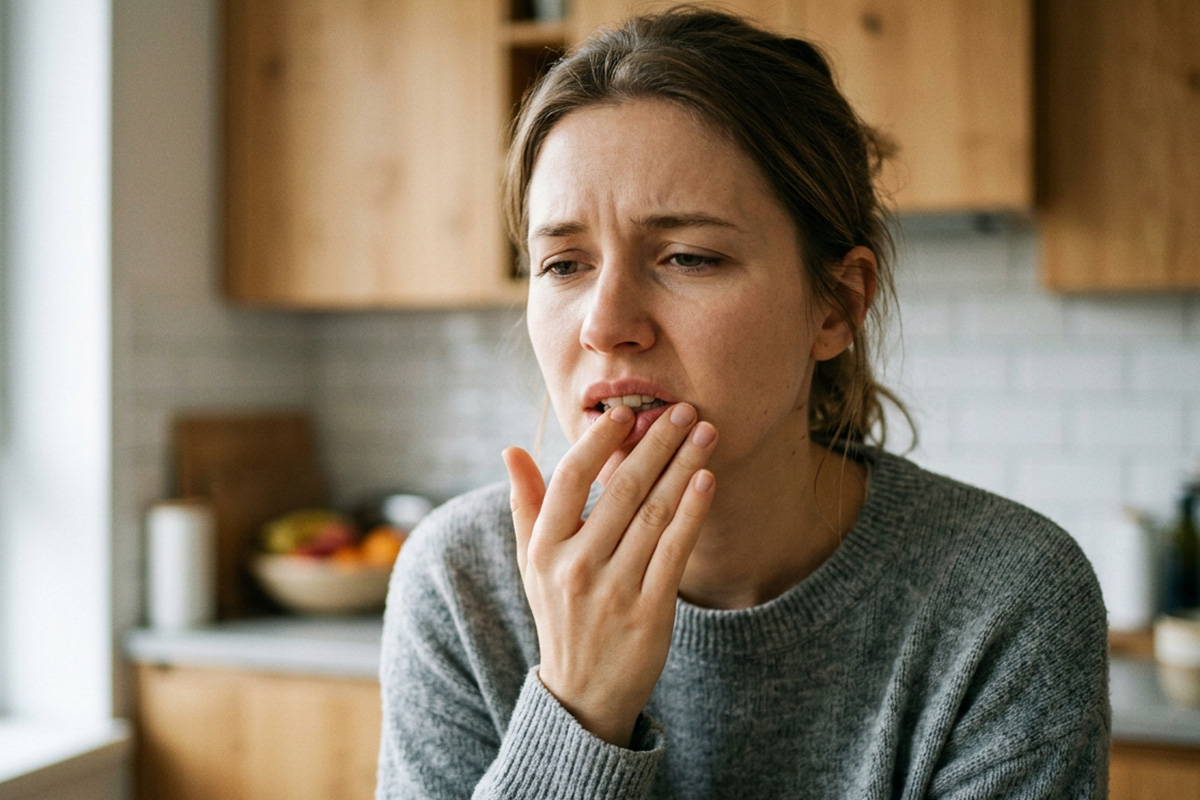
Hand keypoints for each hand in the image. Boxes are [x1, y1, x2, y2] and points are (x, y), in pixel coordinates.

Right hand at [502, 403, 717, 747]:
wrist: (583, 695)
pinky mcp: (649, 613)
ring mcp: (612, 591)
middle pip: (620, 490)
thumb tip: (511, 449)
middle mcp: (575, 567)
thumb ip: (526, 505)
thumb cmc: (560, 615)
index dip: (598, 441)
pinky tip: (707, 480)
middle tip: (682, 409)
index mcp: (544, 550)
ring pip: (653, 515)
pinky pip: (674, 552)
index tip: (625, 412)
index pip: (569, 480)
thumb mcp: (532, 564)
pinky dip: (692, 512)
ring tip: (705, 433)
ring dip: (683, 467)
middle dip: (656, 444)